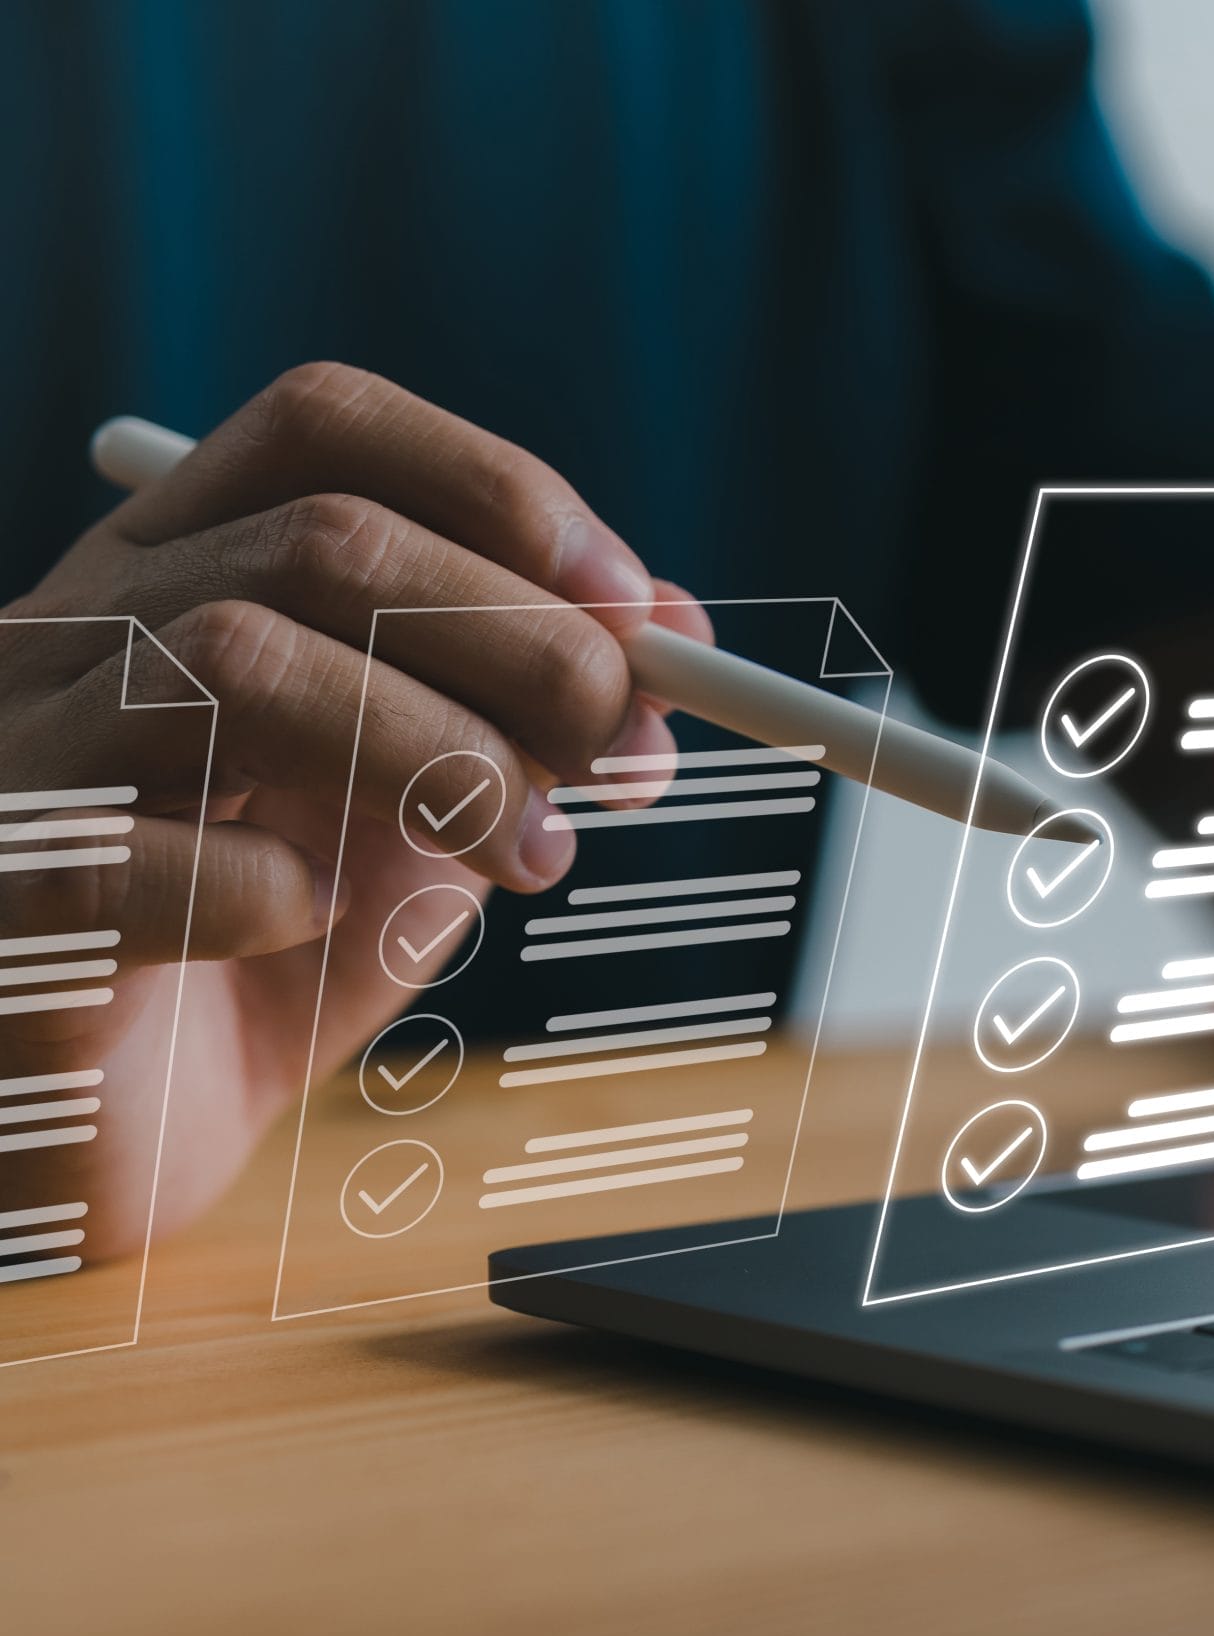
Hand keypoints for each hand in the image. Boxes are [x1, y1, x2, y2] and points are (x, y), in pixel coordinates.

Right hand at [0, 363, 699, 1253]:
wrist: (75, 1152)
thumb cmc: (249, 975)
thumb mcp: (415, 825)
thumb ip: (519, 724)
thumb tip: (671, 624)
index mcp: (168, 579)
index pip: (322, 428)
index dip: (498, 492)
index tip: (639, 613)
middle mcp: (68, 635)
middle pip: (321, 541)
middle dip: (527, 643)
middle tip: (626, 759)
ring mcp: (11, 761)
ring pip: (236, 660)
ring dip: (444, 754)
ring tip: (529, 858)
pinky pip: (133, 857)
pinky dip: (266, 888)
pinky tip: (308, 925)